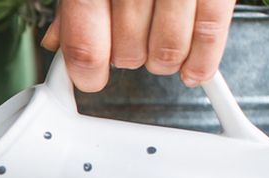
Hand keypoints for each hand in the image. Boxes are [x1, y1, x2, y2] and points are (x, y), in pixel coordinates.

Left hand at [42, 0, 235, 91]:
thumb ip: (74, 4)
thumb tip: (59, 42)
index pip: (85, 42)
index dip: (86, 72)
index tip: (89, 79)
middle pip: (126, 50)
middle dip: (125, 59)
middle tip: (127, 49)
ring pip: (166, 49)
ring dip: (160, 62)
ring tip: (158, 53)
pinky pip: (210, 31)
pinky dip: (202, 59)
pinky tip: (192, 69)